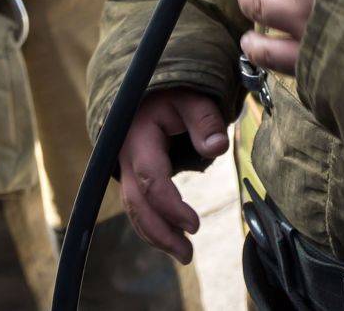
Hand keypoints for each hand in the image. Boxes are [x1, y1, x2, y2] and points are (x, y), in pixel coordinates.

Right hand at [118, 89, 228, 263]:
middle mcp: (125, 155)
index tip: (194, 226)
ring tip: (184, 254)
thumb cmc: (174, 91)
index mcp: (138, 136)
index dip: (170, 206)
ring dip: (156, 233)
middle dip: (160, 232)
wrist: (150, 88)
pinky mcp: (133, 173)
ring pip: (134, 207)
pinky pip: (138, 203)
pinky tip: (172, 236)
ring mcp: (126, 166)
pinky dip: (153, 222)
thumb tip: (218, 148)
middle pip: (136, 202)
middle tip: (187, 254)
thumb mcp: (192, 97)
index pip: (151, 178)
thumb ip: (205, 120)